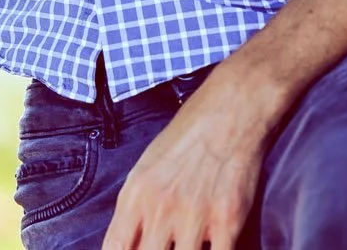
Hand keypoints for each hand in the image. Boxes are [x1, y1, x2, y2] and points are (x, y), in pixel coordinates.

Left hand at [101, 66, 282, 249]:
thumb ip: (134, 210)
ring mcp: (193, 216)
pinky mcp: (227, 220)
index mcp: (136, 195)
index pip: (116, 249)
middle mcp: (160, 208)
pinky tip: (216, 245)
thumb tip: (128, 245)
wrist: (231, 111)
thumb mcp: (146, 169)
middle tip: (168, 245)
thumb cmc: (188, 137)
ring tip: (190, 243)